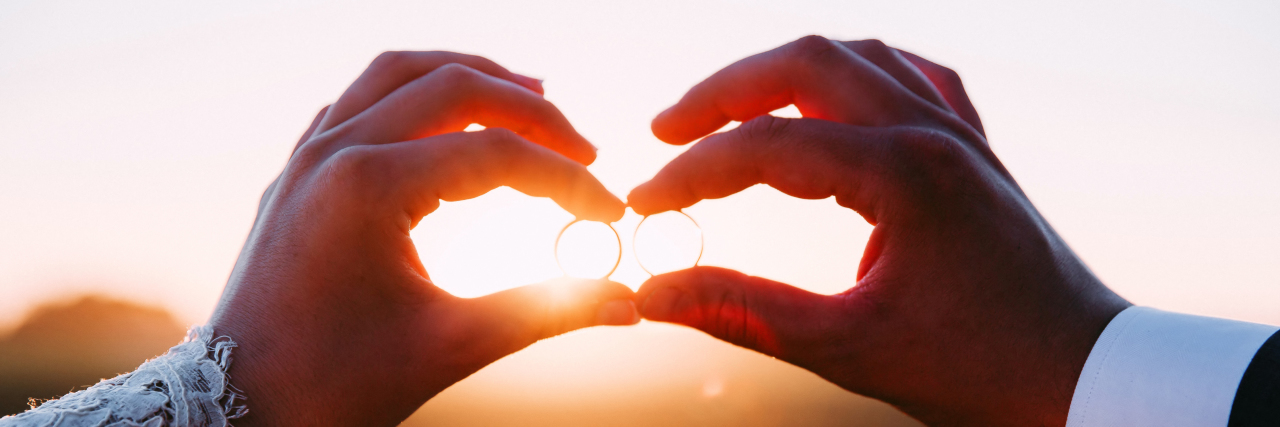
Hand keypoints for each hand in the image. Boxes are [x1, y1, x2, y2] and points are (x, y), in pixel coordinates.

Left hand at [209, 51, 637, 425]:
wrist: (234, 410)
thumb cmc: (333, 386)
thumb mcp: (449, 347)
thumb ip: (545, 313)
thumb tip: (628, 303)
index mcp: (368, 187)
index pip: (497, 155)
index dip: (566, 180)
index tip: (610, 212)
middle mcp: (333, 152)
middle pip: (453, 88)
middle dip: (530, 112)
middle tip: (583, 149)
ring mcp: (308, 155)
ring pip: (399, 73)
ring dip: (470, 77)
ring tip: (530, 95)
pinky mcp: (297, 171)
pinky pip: (359, 99)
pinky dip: (415, 93)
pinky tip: (446, 117)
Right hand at [628, 36, 1130, 425]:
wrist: (1085, 376)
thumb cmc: (979, 369)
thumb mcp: (847, 348)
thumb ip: (742, 312)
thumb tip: (652, 294)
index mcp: (903, 175)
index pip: (766, 148)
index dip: (691, 174)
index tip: (645, 206)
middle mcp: (933, 134)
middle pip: (805, 64)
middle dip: (723, 91)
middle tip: (665, 131)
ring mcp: (959, 133)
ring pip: (855, 56)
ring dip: (781, 74)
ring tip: (727, 112)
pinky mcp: (974, 149)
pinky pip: (910, 77)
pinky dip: (855, 75)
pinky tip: (831, 98)